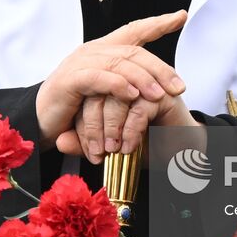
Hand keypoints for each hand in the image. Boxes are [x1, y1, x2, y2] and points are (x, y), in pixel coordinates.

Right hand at [35, 11, 186, 148]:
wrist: (42, 124)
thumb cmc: (77, 110)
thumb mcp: (108, 95)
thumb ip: (128, 86)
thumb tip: (160, 89)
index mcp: (104, 50)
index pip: (134, 30)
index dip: (158, 23)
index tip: (181, 16)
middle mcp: (93, 51)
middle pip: (133, 51)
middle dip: (159, 67)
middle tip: (179, 86)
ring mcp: (79, 63)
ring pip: (118, 63)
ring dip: (142, 79)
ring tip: (160, 95)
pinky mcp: (69, 80)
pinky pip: (97, 77)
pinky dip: (116, 84)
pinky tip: (132, 94)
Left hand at [58, 92, 199, 162]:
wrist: (176, 157)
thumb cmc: (142, 147)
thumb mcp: (106, 146)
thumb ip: (84, 142)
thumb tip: (60, 142)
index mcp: (110, 85)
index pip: (86, 95)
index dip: (84, 125)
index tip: (90, 153)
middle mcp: (127, 79)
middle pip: (99, 92)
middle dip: (96, 128)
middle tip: (99, 153)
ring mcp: (145, 83)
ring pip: (117, 97)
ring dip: (112, 128)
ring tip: (114, 150)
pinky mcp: (162, 93)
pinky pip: (138, 107)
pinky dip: (130, 130)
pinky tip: (130, 147)